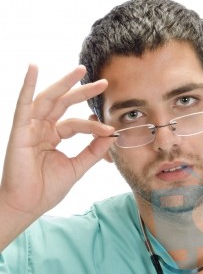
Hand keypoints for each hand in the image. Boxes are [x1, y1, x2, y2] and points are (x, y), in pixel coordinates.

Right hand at [0, 65, 113, 218]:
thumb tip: (111, 135)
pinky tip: (33, 68)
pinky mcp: (19, 131)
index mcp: (53, 137)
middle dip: (82, 92)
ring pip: (48, 99)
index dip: (93, 126)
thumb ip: (92, 151)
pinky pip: (23, 104)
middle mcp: (42, 129)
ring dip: (63, 84)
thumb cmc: (47, 189)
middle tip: (103, 83)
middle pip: (63, 104)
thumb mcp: (76, 167)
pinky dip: (27, 86)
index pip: (76, 124)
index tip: (111, 129)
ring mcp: (30, 128)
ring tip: (81, 71)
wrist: (28, 205)